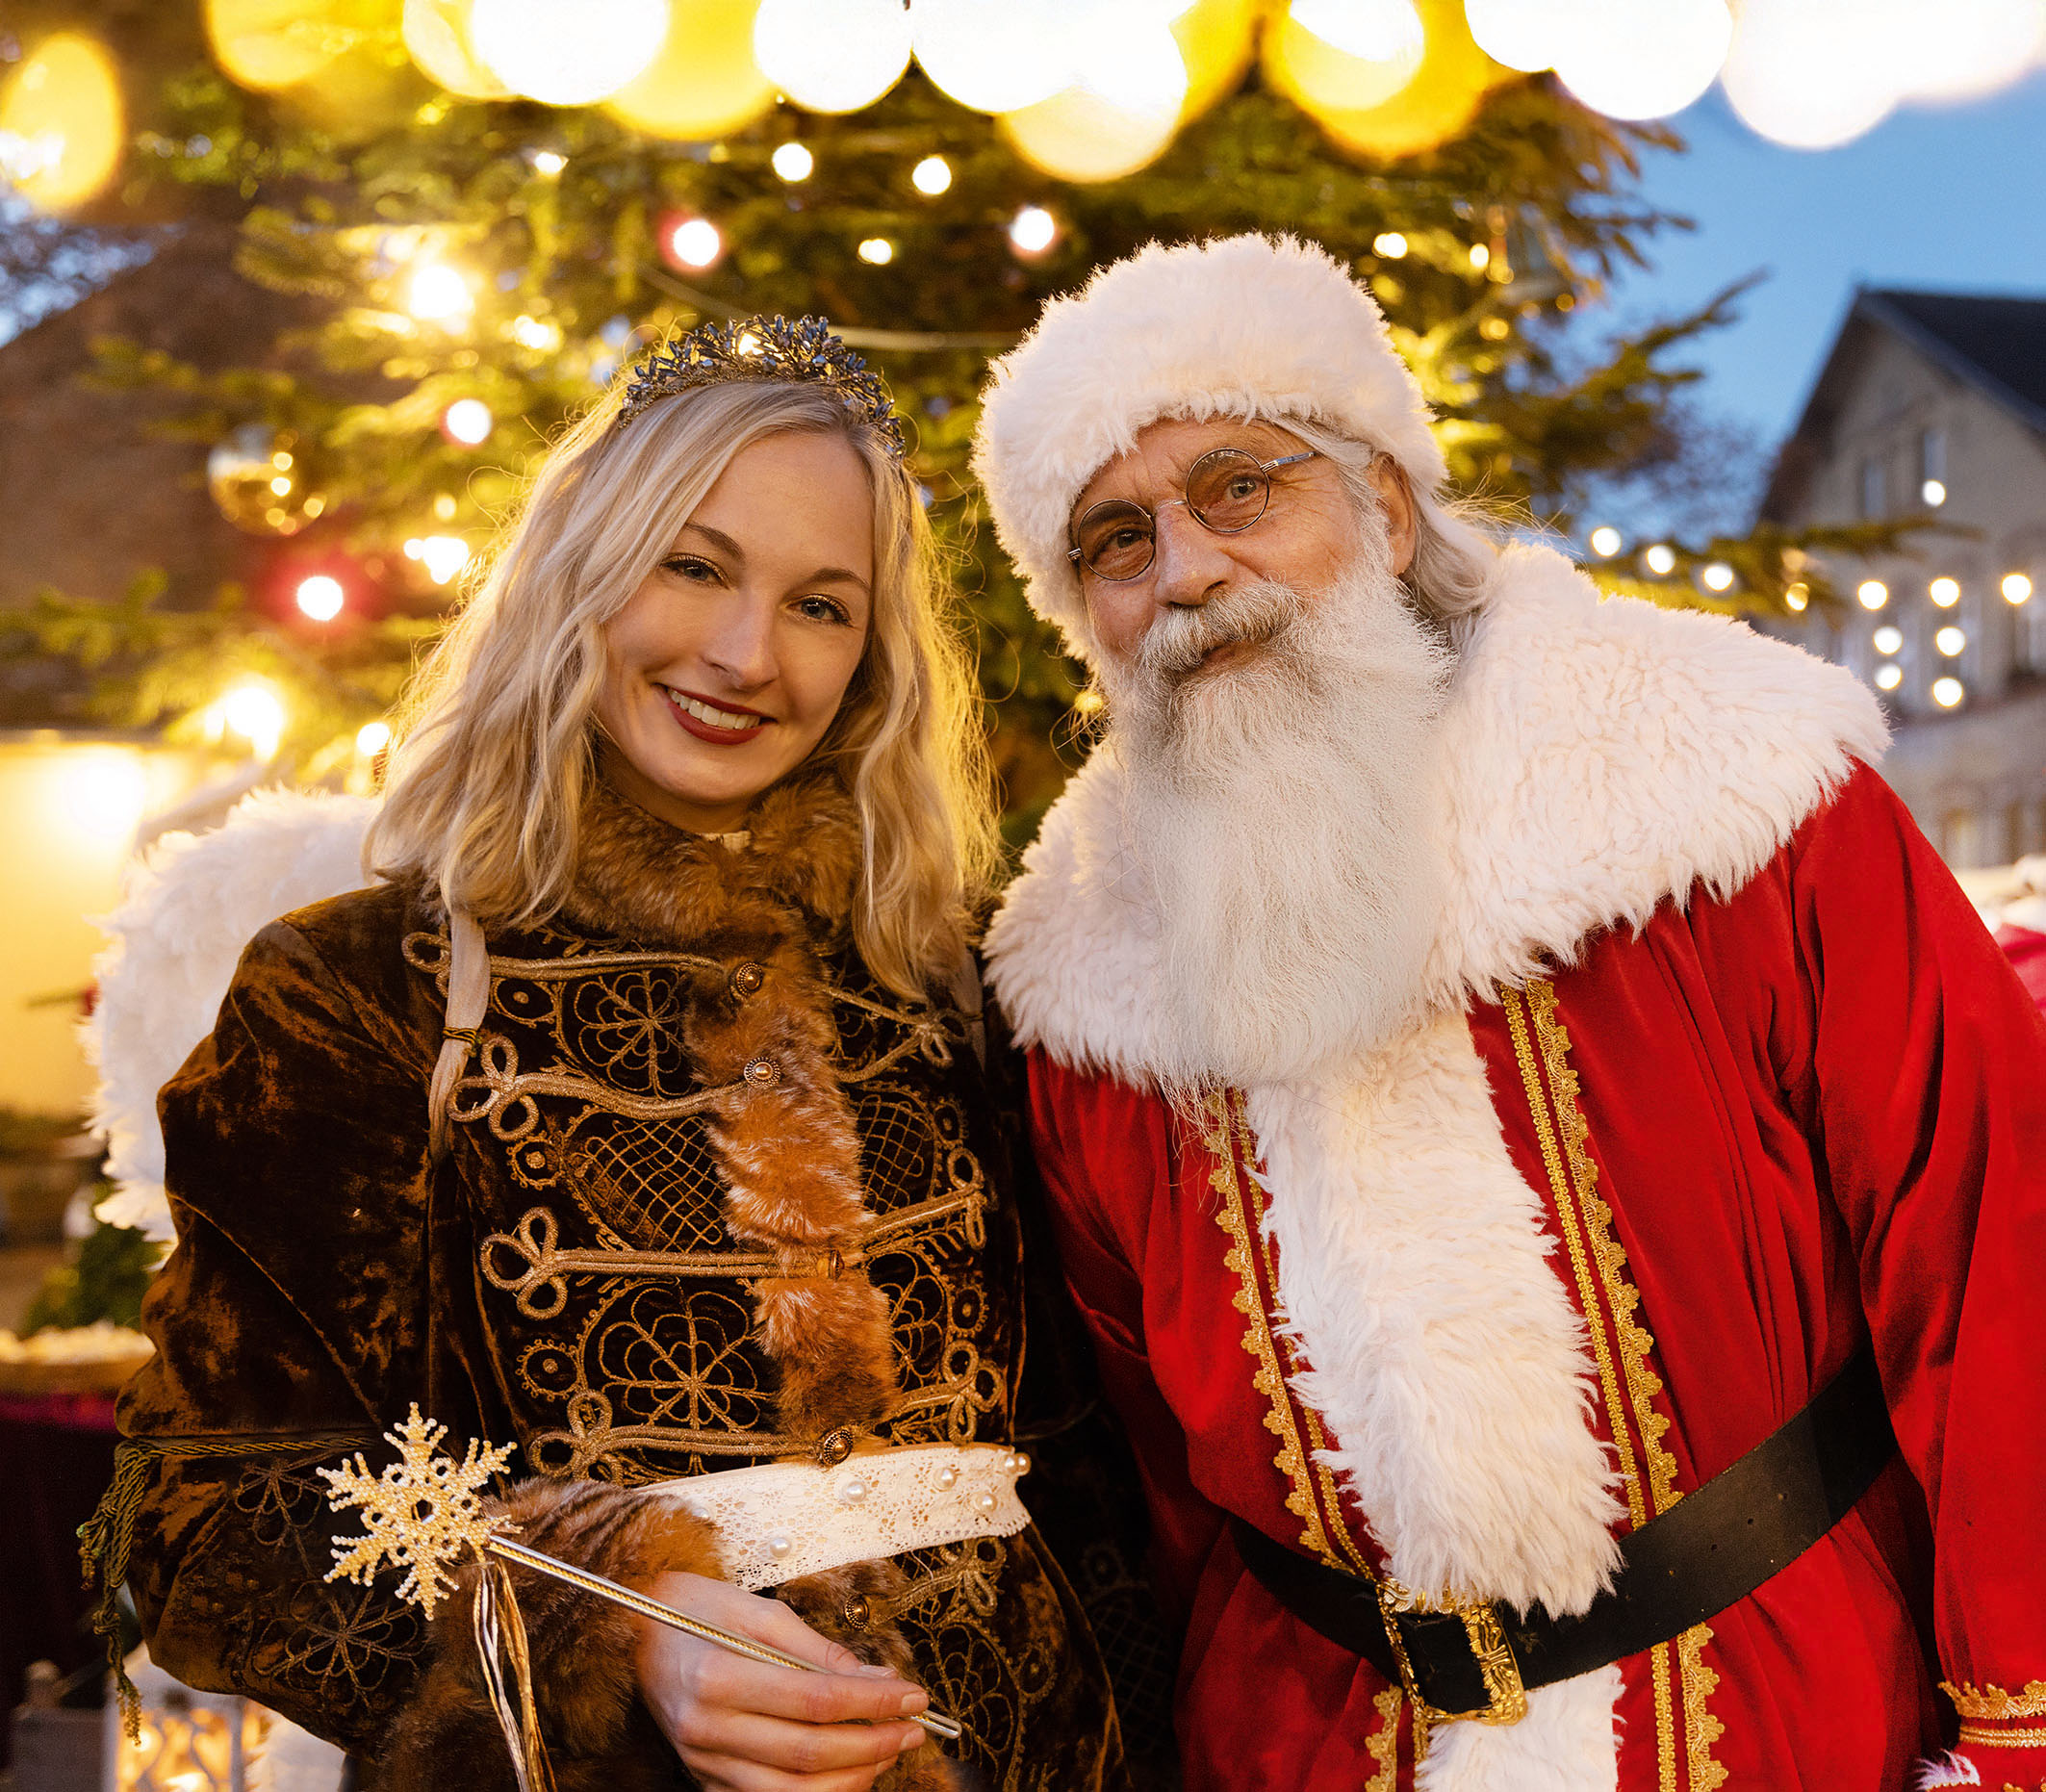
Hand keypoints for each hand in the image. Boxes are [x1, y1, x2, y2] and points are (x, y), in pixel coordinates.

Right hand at [633, 1571, 929, 1790]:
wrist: (633, 1636)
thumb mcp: (757, 1609)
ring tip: (890, 1748)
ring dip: (854, 1775)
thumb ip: (815, 1648)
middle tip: (914, 1726)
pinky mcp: (706, 1781)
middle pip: (807, 1752)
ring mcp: (703, 1763)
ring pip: (793, 1790)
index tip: (913, 1694)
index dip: (871, 1701)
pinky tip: (852, 1770)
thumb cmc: (696, 1611)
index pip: (812, 1700)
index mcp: (715, 1676)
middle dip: (873, 1742)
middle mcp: (705, 1729)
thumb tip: (876, 1677)